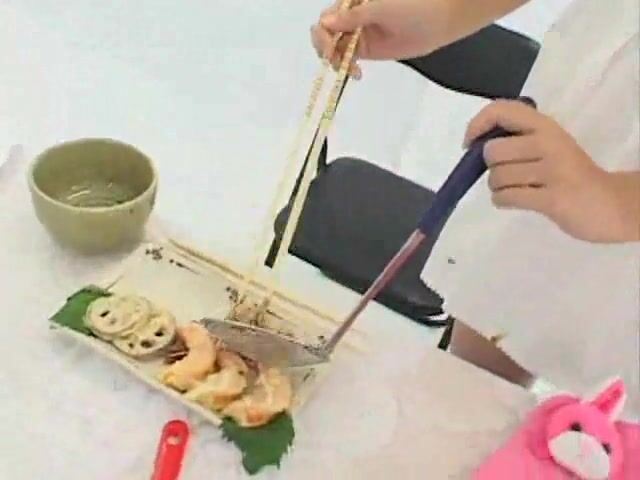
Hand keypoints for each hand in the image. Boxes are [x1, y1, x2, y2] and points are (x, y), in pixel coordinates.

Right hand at [310, 0, 450, 77]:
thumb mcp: (381, 8)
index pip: (326, 18)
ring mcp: (358, 34)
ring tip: (350, 70)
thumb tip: (324, 23)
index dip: (323, 35)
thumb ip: (353, 17)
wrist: (440, 21)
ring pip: (335, 48)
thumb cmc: (413, 6)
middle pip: (326, 34)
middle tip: (337, 62)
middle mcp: (351, 17)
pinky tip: (355, 74)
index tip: (330, 49)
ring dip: (336, 61)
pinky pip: (348, 58)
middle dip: (326, 49)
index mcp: (352, 2)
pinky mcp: (367, 50)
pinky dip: (346, 67)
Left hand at [465, 100, 637, 242]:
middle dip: (491, 168)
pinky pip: (506, 197)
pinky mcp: (552, 198)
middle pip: (491, 152)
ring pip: (497, 178)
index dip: (477, 125)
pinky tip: (517, 200)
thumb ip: (518, 138)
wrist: (610, 203)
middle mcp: (548, 142)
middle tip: (508, 175)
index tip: (469, 144)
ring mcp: (552, 170)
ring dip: (498, 188)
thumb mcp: (548, 145)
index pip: (501, 110)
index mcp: (545, 125)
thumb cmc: (570, 174)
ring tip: (518, 189)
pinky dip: (503, 201)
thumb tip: (476, 143)